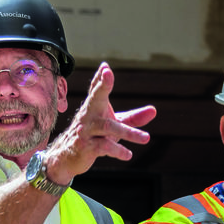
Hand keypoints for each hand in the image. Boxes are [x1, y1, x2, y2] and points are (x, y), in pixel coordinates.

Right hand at [45, 63, 154, 182]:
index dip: (100, 77)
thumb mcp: (115, 125)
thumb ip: (134, 118)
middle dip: (102, 85)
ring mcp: (85, 131)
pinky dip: (118, 151)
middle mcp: (88, 115)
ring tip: (146, 138)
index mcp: (94, 106)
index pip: (96, 89)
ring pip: (108, 127)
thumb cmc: (95, 136)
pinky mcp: (85, 147)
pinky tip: (128, 155)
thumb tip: (154, 110)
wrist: (69, 157)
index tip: (105, 66)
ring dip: (128, 132)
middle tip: (107, 73)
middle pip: (95, 98)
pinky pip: (104, 147)